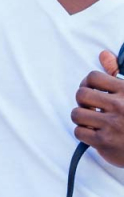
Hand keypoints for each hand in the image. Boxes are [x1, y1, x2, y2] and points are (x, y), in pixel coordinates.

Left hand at [71, 50, 123, 165]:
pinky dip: (83, 133)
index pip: (92, 77)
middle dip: (83, 101)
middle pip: (81, 95)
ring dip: (82, 118)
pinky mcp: (105, 142)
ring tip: (93, 120)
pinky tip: (94, 133)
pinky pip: (78, 132)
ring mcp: (112, 125)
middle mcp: (120, 106)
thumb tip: (103, 54)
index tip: (92, 90)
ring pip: (77, 114)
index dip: (88, 83)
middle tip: (91, 107)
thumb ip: (117, 71)